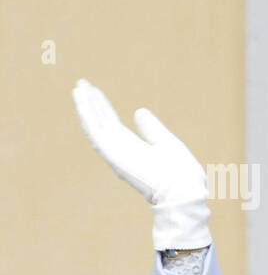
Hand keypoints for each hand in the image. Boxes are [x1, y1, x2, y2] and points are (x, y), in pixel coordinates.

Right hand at [72, 78, 211, 250]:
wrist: (183, 190)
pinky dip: (88, 117)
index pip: (114, 124)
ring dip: (85, 107)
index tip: (95, 91)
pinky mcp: (114, 155)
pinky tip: (81, 101)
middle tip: (81, 83)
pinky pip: (96, 133)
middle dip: (91, 104)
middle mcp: (122, 151)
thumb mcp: (166, 143)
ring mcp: (117, 153)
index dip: (104, 107)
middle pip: (102, 123)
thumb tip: (139, 111)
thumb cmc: (181, 173)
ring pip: (95, 126)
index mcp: (134, 149)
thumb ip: (152, 129)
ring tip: (77, 87)